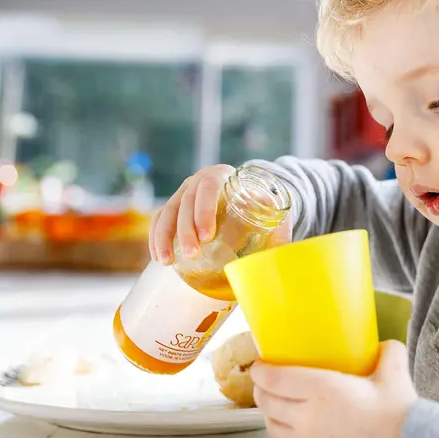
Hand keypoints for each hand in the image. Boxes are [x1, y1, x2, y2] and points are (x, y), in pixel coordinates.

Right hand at [148, 165, 292, 263]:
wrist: (249, 198)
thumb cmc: (263, 207)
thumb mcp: (274, 211)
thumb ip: (279, 229)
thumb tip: (282, 257)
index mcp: (222, 175)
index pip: (209, 187)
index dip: (205, 210)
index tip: (208, 236)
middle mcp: (198, 180)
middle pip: (185, 201)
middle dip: (185, 230)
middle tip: (193, 254)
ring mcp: (183, 193)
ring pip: (167, 211)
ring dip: (164, 237)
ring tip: (166, 262)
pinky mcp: (173, 207)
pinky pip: (159, 220)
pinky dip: (156, 237)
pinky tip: (158, 257)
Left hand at [250, 340, 417, 437]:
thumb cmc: (398, 412)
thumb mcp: (394, 372)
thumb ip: (386, 352)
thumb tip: (383, 345)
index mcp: (321, 389)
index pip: (274, 379)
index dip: (261, 370)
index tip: (260, 363)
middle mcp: (308, 415)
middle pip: (267, 402)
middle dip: (260, 389)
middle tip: (265, 379)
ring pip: (272, 425)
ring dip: (267, 411)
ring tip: (274, 402)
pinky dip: (282, 428)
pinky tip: (294, 422)